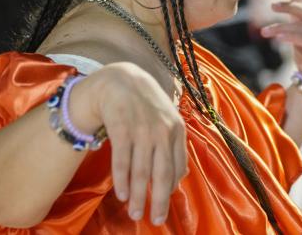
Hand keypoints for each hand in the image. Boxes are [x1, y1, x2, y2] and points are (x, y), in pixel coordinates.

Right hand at [80, 63, 186, 225]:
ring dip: (138, 195)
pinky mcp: (122, 127)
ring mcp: (142, 129)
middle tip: (155, 220)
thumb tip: (181, 178)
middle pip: (162, 173)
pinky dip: (122, 179)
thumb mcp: (167, 119)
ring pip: (141, 170)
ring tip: (135, 213)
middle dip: (159, 200)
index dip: (171, 189)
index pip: (177, 166)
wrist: (121, 80)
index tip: (163, 206)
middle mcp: (162, 131)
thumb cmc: (146, 104)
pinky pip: (122, 160)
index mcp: (176, 130)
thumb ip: (174, 146)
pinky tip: (122, 194)